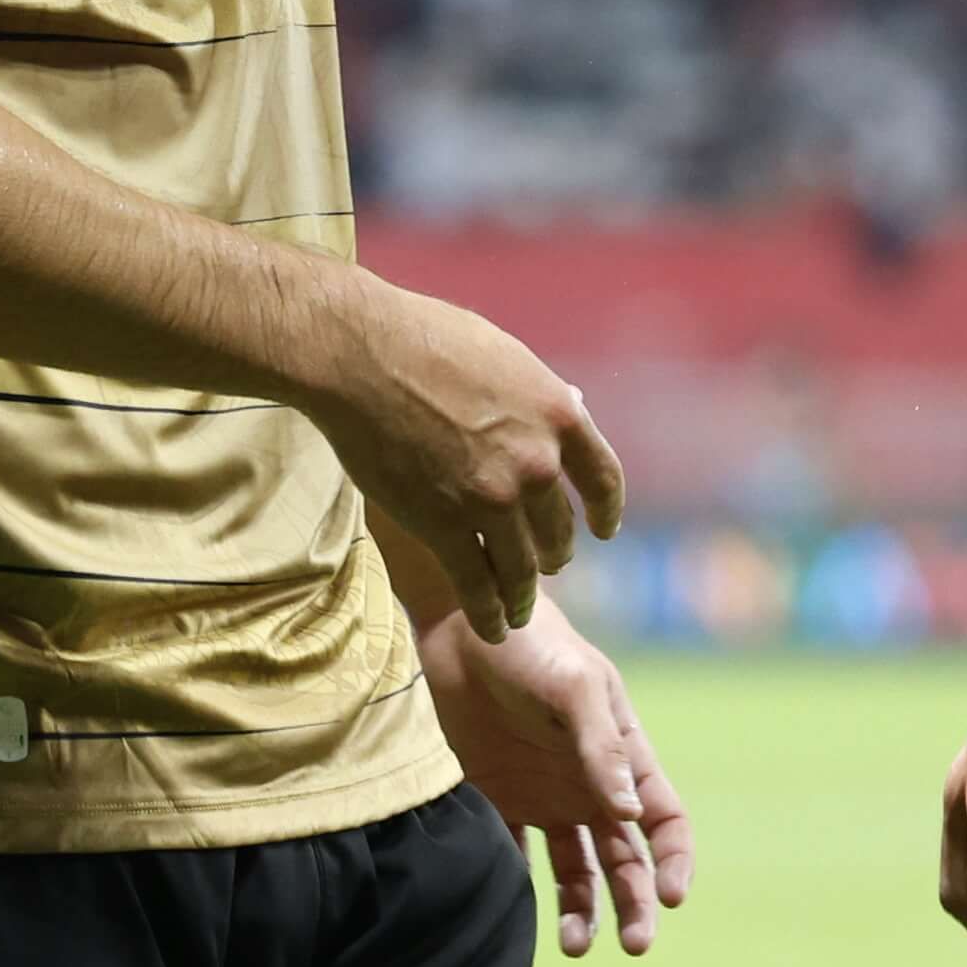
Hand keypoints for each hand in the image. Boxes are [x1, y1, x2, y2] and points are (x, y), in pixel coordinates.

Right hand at [304, 280, 625, 641]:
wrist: (361, 355)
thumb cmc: (425, 339)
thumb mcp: (505, 358)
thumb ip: (536, 399)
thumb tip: (564, 410)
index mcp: (560, 415)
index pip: (602, 479)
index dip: (605, 512)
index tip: (601, 530)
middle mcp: (538, 463)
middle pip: (558, 530)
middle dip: (553, 554)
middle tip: (543, 566)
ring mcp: (493, 500)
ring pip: (522, 568)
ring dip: (522, 596)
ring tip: (517, 612)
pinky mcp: (445, 527)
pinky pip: (478, 586)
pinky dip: (489, 613)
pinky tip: (492, 627)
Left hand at [421, 597, 692, 957]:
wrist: (461, 625)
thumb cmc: (532, 646)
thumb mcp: (576, 686)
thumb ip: (602, 747)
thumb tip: (631, 814)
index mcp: (623, 756)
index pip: (664, 820)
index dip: (674, 860)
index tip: (671, 897)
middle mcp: (590, 785)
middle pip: (626, 860)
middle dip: (636, 905)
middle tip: (634, 945)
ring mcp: (545, 795)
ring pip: (576, 871)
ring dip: (583, 911)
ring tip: (575, 945)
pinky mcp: (499, 798)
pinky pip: (515, 855)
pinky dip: (519, 887)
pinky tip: (514, 910)